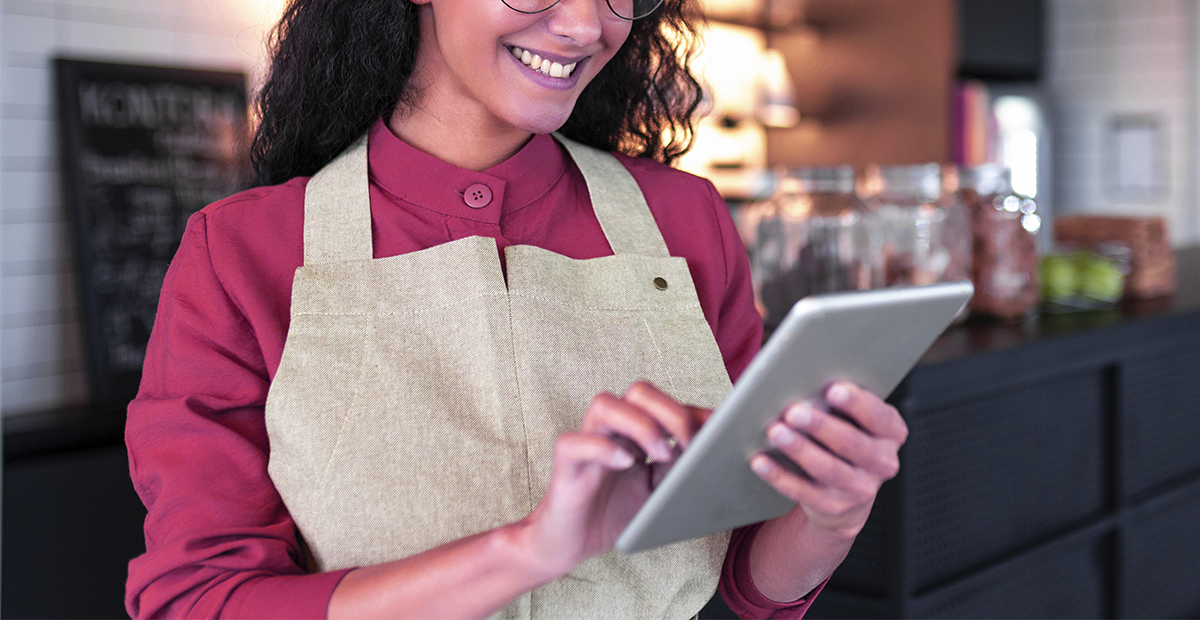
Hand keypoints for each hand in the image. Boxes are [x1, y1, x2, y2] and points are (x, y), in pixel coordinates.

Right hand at [520, 381, 708, 578]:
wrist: (570, 545)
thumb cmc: (615, 515)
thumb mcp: (659, 491)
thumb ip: (680, 468)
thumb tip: (715, 451)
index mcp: (636, 431)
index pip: (666, 403)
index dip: (694, 412)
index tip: (720, 432)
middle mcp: (612, 429)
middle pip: (639, 392)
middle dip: (670, 411)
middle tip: (689, 443)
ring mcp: (587, 442)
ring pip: (605, 405)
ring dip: (640, 425)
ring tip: (662, 454)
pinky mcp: (566, 464)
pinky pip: (575, 442)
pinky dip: (602, 448)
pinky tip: (625, 463)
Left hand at [750, 382, 907, 537]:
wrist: (849, 489)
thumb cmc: (847, 436)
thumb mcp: (855, 417)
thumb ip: (840, 402)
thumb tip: (805, 382)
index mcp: (891, 432)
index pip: (879, 417)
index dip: (857, 404)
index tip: (833, 389)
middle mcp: (882, 463)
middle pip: (852, 444)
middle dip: (821, 426)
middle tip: (794, 411)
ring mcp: (859, 489)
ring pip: (828, 469)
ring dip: (799, 449)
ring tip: (776, 432)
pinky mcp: (833, 506)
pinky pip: (803, 492)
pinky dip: (779, 476)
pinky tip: (760, 461)